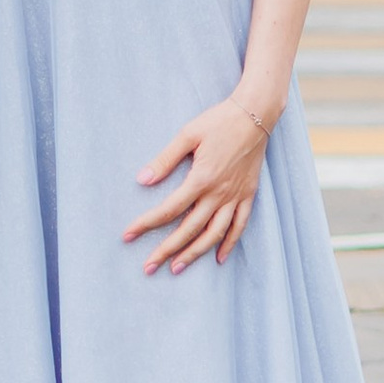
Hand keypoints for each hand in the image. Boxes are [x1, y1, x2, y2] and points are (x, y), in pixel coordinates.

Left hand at [123, 94, 272, 274]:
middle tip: (148, 267)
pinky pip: (240, 226)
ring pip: (214, 234)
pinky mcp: (249, 195)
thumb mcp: (188, 134)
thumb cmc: (218, 121)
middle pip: (189, 229)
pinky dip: (229, 243)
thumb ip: (165, 159)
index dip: (147, 224)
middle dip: (167, 249)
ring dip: (195, 253)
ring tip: (177, 267)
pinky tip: (218, 257)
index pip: (169, 209)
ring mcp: (236, 196)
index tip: (128, 235)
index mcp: (201, 178)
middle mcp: (219, 193)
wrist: (255, 114)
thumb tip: (141, 180)